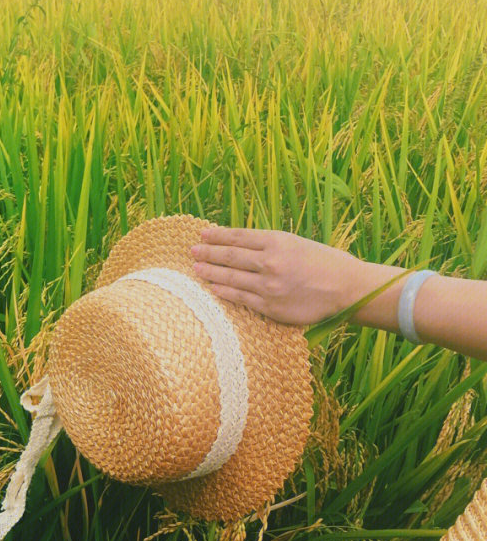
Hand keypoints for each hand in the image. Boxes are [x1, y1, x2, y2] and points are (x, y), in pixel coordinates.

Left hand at [189, 226, 365, 325]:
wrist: (348, 289)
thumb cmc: (325, 263)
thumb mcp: (297, 243)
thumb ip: (270, 245)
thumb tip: (241, 245)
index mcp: (278, 241)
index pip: (238, 237)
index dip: (217, 235)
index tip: (202, 234)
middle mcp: (270, 262)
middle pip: (230, 256)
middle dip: (208, 252)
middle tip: (192, 251)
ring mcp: (268, 285)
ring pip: (231, 278)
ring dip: (210, 272)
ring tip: (196, 268)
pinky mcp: (270, 306)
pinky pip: (241, 298)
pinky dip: (224, 292)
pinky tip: (213, 288)